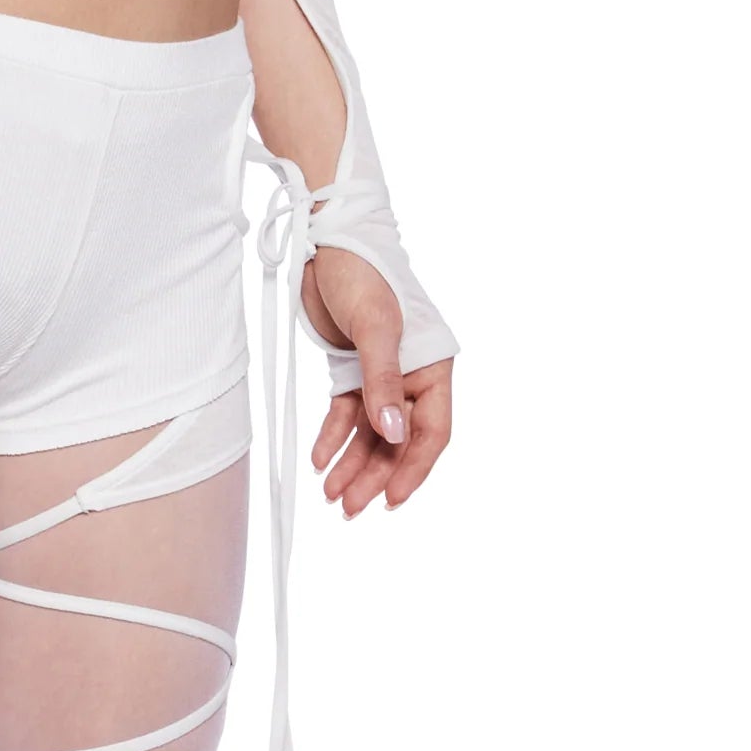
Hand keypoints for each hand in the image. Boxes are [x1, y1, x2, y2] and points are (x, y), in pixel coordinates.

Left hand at [303, 244, 453, 517]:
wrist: (328, 242)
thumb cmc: (363, 274)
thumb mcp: (375, 328)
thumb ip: (381, 384)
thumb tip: (392, 435)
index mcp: (432, 367)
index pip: (431, 432)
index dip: (413, 469)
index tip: (391, 499)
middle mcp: (411, 377)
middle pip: (397, 441)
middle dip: (375, 475)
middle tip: (349, 508)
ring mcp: (380, 377)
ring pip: (370, 435)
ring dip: (351, 465)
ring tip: (330, 495)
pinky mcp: (350, 372)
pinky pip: (345, 416)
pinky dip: (332, 438)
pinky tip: (318, 461)